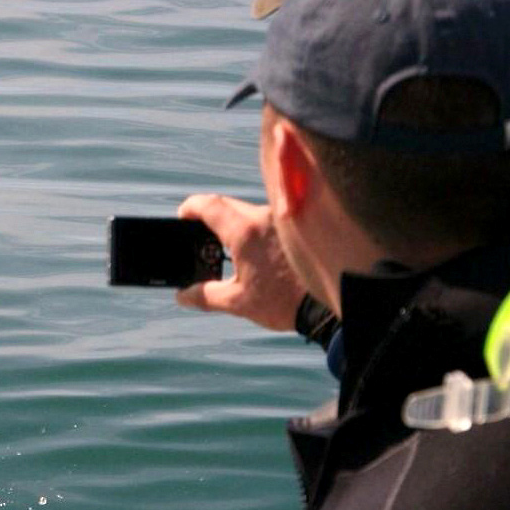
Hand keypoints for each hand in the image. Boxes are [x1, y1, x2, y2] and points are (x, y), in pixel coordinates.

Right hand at [174, 194, 303, 331]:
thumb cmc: (284, 302)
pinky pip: (267, 220)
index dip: (190, 208)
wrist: (327, 305)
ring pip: (249, 212)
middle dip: (209, 216)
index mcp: (245, 232)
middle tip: (199, 234)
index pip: (209, 205)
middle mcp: (264, 218)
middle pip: (227, 205)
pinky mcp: (296, 229)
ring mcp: (283, 221)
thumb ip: (205, 296)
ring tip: (226, 248)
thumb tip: (183, 295)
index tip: (182, 216)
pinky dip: (253, 230)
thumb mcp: (237, 302)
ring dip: (234, 224)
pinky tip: (254, 252)